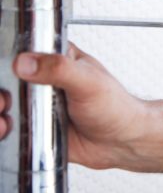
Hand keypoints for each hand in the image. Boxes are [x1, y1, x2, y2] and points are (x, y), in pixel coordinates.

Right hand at [1, 43, 150, 169]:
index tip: (6, 71)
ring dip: (0, 110)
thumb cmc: (116, 107)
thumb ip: (59, 69)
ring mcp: (39, 105)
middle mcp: (45, 80)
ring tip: (4, 117)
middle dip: (1, 91)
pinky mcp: (36, 128)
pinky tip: (7, 130)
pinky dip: (3, 130)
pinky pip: (12, 127)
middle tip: (4, 100)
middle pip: (9, 79)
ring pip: (7, 103)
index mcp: (59, 59)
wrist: (121, 142)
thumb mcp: (89, 82)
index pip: (25, 50)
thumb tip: (27, 62)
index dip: (10, 60)